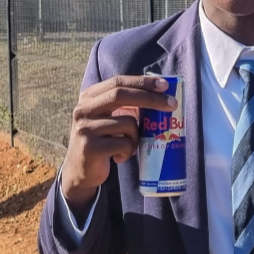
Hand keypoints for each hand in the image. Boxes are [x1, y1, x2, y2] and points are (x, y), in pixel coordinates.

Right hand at [61, 75, 177, 213]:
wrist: (80, 172)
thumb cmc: (104, 140)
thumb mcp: (109, 117)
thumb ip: (126, 104)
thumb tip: (161, 94)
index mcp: (89, 97)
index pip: (118, 81)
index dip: (142, 81)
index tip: (164, 85)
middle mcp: (83, 109)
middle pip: (121, 95)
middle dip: (151, 98)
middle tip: (172, 105)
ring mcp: (84, 128)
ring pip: (127, 123)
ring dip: (137, 135)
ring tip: (130, 145)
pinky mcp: (89, 147)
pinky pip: (123, 143)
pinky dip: (128, 150)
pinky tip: (119, 157)